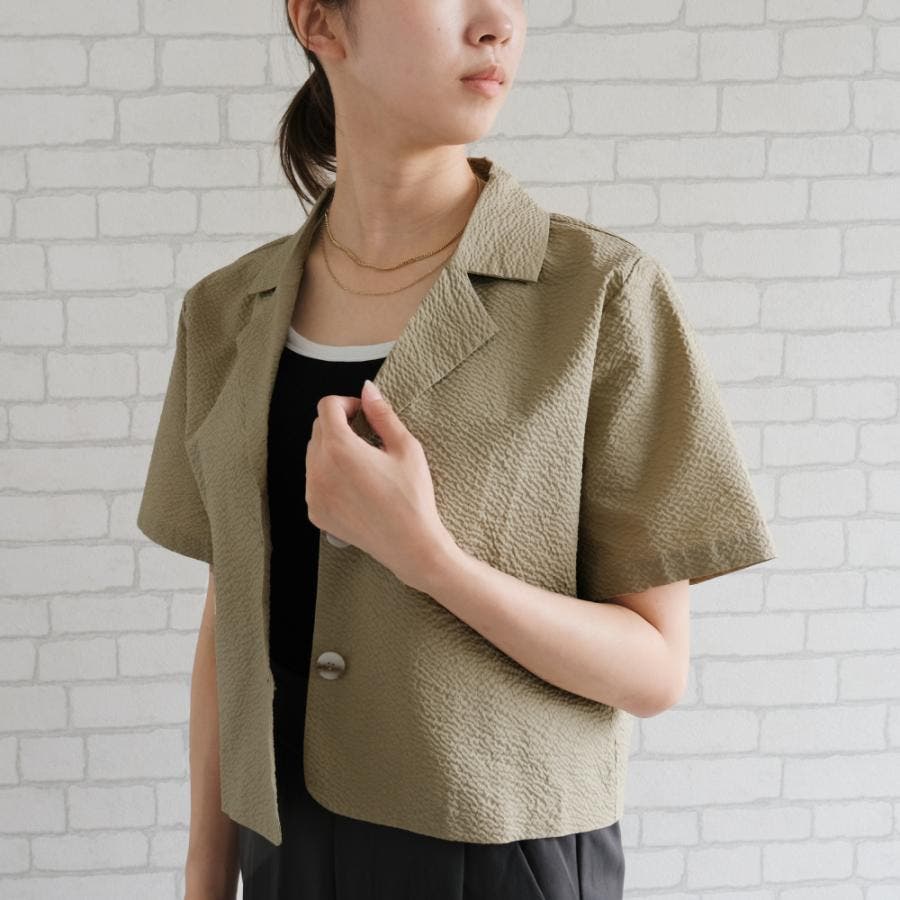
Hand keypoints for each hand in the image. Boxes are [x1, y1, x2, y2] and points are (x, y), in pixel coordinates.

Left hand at [305, 379, 456, 591]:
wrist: (411, 545)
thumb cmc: (413, 498)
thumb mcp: (406, 448)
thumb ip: (382, 414)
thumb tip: (367, 389)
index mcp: (340, 449)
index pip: (326, 407)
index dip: (346, 404)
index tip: (362, 415)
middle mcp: (319, 469)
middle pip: (317, 429)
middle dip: (338, 426)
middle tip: (367, 439)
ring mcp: (313, 493)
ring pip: (313, 455)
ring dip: (332, 450)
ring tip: (363, 465)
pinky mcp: (315, 511)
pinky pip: (314, 481)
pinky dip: (329, 476)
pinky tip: (356, 487)